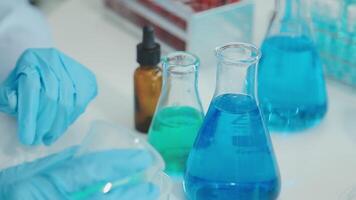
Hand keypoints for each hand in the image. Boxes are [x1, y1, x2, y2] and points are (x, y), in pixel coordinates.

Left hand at [0, 48, 96, 144]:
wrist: (46, 61)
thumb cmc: (27, 76)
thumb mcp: (11, 85)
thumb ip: (9, 97)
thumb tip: (17, 109)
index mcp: (31, 61)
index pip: (31, 92)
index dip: (30, 117)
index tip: (27, 138)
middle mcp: (53, 61)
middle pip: (51, 98)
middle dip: (45, 124)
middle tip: (40, 140)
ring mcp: (72, 68)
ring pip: (68, 102)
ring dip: (59, 125)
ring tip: (51, 137)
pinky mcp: (85, 76)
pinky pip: (81, 102)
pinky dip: (72, 117)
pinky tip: (63, 125)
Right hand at [0, 149, 158, 199]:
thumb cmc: (7, 194)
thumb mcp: (25, 175)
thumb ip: (57, 163)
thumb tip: (87, 151)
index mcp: (38, 187)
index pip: (87, 171)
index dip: (117, 164)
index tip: (141, 160)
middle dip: (130, 194)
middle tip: (152, 184)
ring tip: (148, 196)